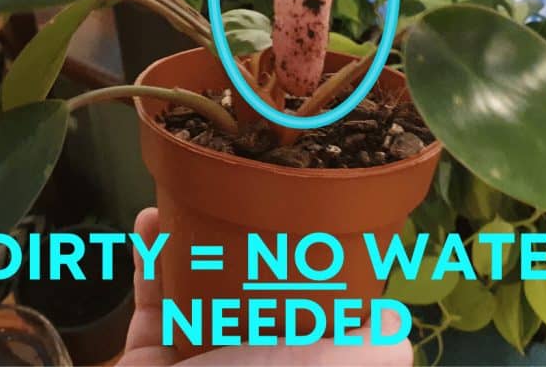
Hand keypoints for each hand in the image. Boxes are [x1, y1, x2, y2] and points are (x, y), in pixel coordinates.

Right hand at [118, 208, 412, 365]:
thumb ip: (368, 351)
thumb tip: (397, 326)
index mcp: (286, 355)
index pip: (304, 307)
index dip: (305, 264)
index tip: (298, 215)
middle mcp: (244, 350)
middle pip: (246, 286)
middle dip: (240, 240)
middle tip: (236, 195)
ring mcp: (194, 350)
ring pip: (195, 282)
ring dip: (188, 238)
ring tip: (187, 196)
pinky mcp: (150, 348)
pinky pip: (149, 295)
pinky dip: (148, 257)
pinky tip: (148, 219)